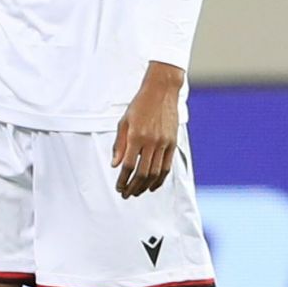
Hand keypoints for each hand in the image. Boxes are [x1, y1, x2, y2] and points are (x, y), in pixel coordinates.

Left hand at [112, 62, 183, 197]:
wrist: (161, 92)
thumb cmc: (139, 106)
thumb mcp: (123, 122)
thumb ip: (119, 145)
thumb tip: (115, 165)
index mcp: (136, 137)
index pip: (128, 165)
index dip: (123, 180)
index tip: (118, 187)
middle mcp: (151, 142)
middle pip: (142, 173)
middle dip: (133, 187)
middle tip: (126, 194)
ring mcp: (164, 143)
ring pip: (155, 172)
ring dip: (145, 186)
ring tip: (137, 192)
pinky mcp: (172, 143)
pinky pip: (167, 166)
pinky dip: (160, 178)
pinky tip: (153, 185)